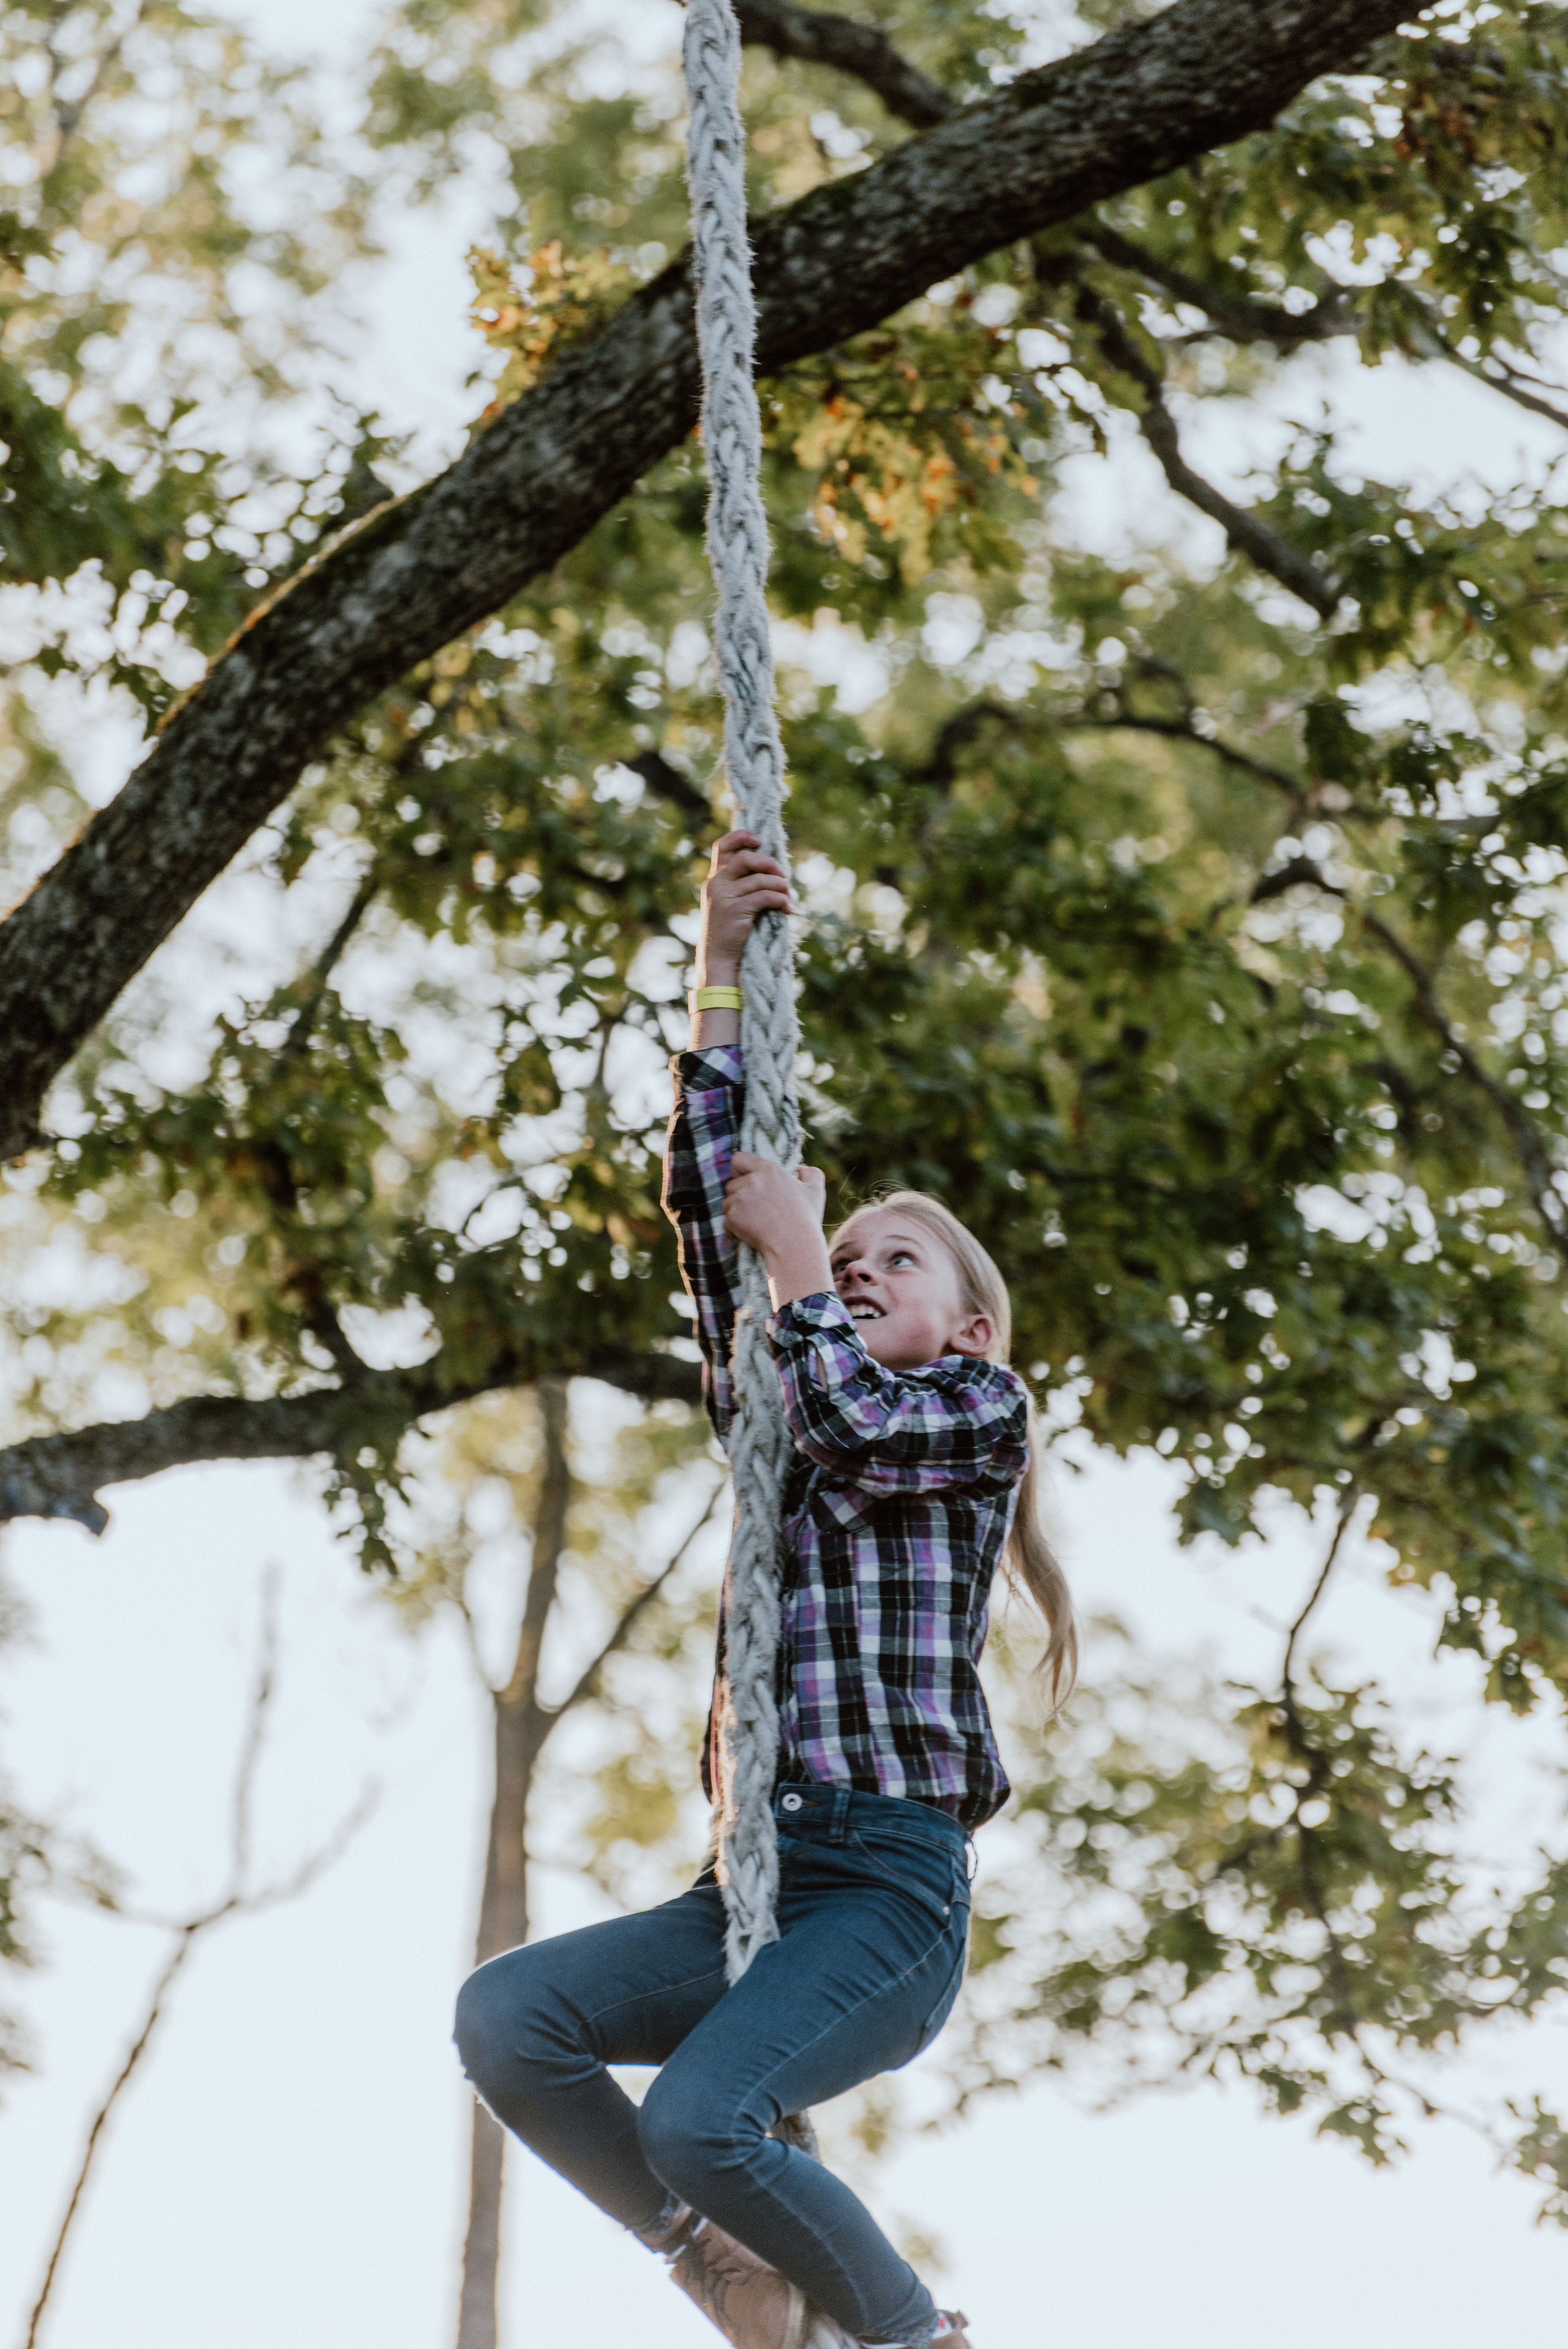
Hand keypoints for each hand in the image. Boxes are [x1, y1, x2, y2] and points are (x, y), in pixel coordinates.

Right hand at [698, 830, 793, 980]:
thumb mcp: (730, 902)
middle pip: (746, 858)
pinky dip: (781, 901)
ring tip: (788, 897)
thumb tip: (773, 869)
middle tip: (784, 876)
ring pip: (760, 879)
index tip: (760, 841)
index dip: (741, 837)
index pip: (722, 846)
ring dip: (780, 886)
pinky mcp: (736, 910)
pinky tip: (787, 909)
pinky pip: (765, 897)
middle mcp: (716, 883)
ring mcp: (724, 896)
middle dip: (770, 864)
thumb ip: (742, 883)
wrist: (718, 958)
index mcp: (714, 878)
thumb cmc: (729, 930)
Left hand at [723, 1154, 828, 1294]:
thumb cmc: (806, 1218)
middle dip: (739, 1196)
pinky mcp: (732, 1216)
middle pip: (732, 1184)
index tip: (744, 1179)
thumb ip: (811, 1173)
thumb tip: (801, 1168)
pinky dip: (734, 1229)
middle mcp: (751, 1181)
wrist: (795, 1245)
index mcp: (768, 1170)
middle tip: (755, 1209)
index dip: (739, 1169)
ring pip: (727, 1203)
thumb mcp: (815, 1191)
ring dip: (736, 1212)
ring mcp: (739, 1198)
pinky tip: (749, 1234)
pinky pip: (726, 1222)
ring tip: (754, 1223)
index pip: (739, 1159)